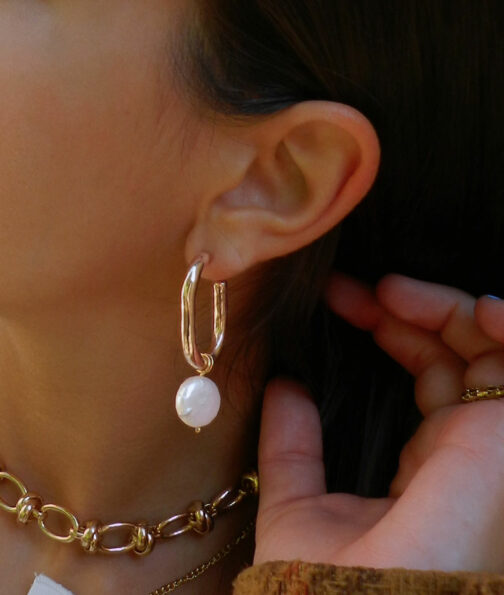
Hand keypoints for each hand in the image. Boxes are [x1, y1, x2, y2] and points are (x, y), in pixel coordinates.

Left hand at [254, 273, 503, 572]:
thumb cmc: (325, 585)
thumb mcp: (298, 503)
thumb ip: (292, 444)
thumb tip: (284, 385)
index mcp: (427, 464)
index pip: (427, 375)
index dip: (389, 331)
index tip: (339, 302)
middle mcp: (466, 451)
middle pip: (457, 356)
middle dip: (407, 311)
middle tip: (352, 291)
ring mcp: (490, 443)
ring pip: (490, 351)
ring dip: (447, 308)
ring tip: (392, 291)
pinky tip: (479, 309)